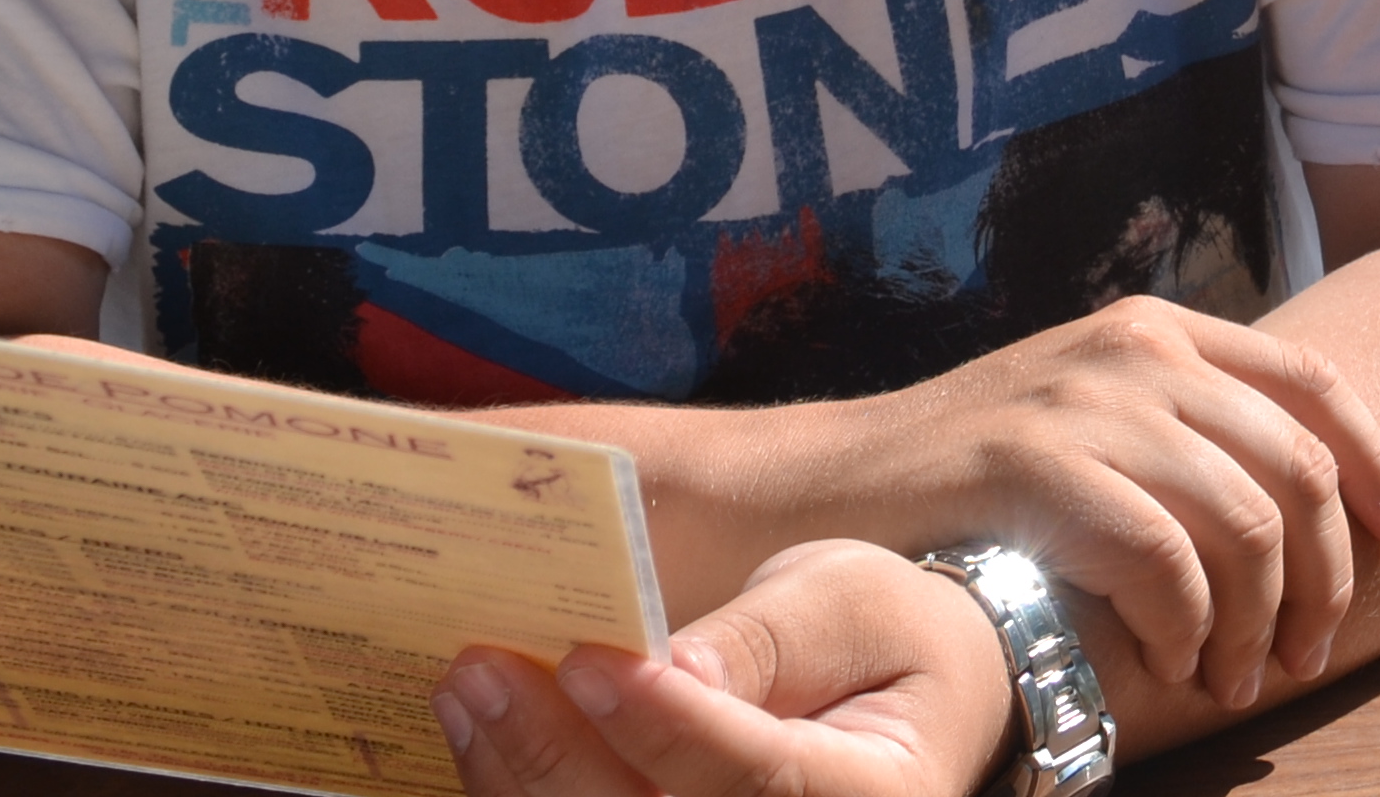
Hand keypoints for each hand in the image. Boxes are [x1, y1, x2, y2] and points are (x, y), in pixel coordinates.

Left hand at [436, 540, 1011, 796]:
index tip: (587, 662)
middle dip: (559, 756)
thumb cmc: (884, 637)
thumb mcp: (850, 602)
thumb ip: (767, 638)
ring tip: (467, 690)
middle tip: (483, 670)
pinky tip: (482, 733)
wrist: (911, 697)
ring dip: (522, 779)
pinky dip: (524, 794)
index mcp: (875, 796)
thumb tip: (671, 666)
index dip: (667, 728)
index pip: (756, 780)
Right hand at [834, 295, 1379, 711]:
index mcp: (1157, 331)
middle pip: (1297, 470)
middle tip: (1301, 655)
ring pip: (1246, 525)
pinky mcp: (1040, 468)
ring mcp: (1087, 404)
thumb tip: (1292, 509)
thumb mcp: (1083, 420)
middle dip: (1324, 578)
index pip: (1315, 381)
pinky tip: (1169, 667)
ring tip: (1233, 680)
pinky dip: (1185, 630)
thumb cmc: (958, 481)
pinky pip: (1167, 562)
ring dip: (1257, 624)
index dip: (1376, 464)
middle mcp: (1135, 352)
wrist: (816, 492)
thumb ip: (1175, 433)